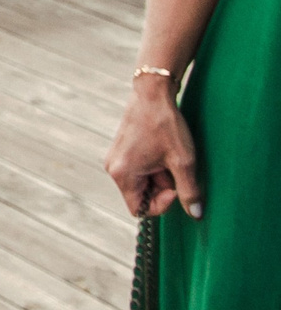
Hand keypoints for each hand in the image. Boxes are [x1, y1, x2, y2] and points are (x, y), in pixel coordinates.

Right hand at [106, 74, 202, 216]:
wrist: (152, 93)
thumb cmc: (166, 125)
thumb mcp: (183, 161)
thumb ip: (189, 191)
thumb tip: (196, 215)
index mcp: (123, 174)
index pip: (140, 209)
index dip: (163, 203)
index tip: (176, 185)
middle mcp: (113, 169)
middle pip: (140, 195)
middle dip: (161, 187)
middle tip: (174, 166)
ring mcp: (115, 159)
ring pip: (140, 183)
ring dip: (158, 176)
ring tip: (168, 156)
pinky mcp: (120, 151)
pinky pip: (137, 171)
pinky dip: (152, 167)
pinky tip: (161, 150)